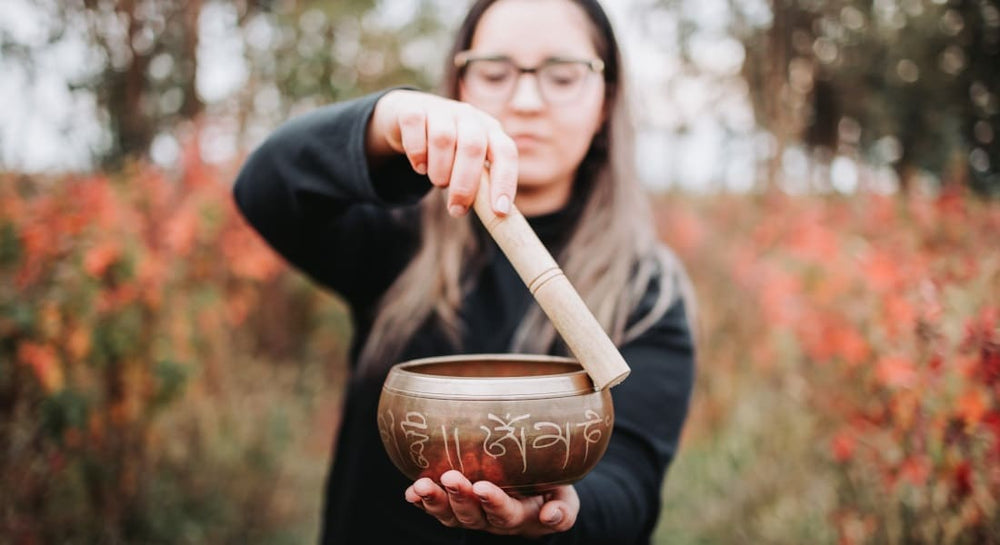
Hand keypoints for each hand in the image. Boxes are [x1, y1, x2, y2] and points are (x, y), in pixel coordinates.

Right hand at [367, 89, 517, 217]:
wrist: (410, 119)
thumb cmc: (447, 151)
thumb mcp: (467, 164)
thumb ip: (480, 185)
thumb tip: (493, 217)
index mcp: (490, 131)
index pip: (506, 153)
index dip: (505, 181)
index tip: (499, 211)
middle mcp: (469, 116)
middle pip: (473, 146)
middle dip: (465, 184)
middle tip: (456, 209)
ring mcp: (441, 109)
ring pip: (443, 138)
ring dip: (439, 170)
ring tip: (438, 181)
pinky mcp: (413, 109)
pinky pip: (415, 128)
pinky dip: (417, 153)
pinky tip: (420, 166)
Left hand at [404, 470, 578, 537]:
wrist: (537, 494)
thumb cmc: (552, 490)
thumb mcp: (566, 499)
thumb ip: (563, 509)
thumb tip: (551, 516)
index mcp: (520, 516)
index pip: (506, 514)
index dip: (494, 503)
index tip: (484, 488)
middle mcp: (491, 519)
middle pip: (472, 515)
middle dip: (460, 497)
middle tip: (451, 478)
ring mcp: (471, 513)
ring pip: (451, 514)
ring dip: (435, 500)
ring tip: (422, 486)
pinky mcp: (455, 505)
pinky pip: (436, 508)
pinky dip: (421, 501)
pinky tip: (411, 493)